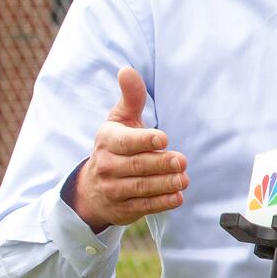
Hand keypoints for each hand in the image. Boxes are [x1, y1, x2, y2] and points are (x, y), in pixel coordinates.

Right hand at [72, 67, 188, 231]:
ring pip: (140, 187)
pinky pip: (143, 206)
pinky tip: (177, 197)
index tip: (163, 139)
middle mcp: (107, 165)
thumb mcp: (119, 120)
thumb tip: (127, 70)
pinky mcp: (123, 208)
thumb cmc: (115, 145)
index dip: (144, 140)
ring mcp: (114, 189)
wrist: (93, 187)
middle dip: (160, 164)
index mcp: (108, 141)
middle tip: (182, 161)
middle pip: (137, 166)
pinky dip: (161, 202)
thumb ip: (130, 98)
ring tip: (184, 179)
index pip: (125, 142)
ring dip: (164, 184)